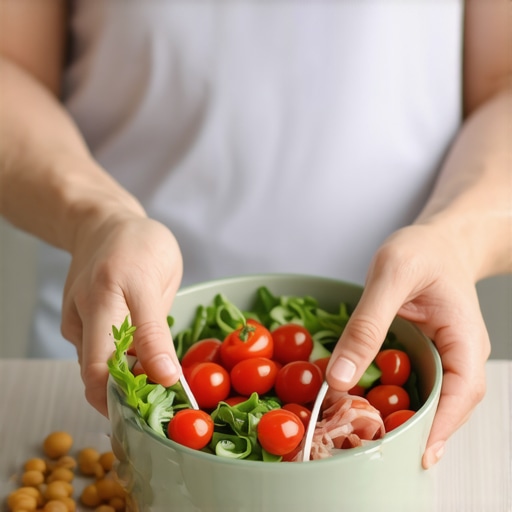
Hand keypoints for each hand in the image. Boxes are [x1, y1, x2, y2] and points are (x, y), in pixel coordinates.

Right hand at [61, 214, 182, 415]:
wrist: (102, 226)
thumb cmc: (139, 245)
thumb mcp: (161, 278)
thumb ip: (157, 330)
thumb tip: (166, 376)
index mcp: (106, 296)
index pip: (109, 366)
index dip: (133, 397)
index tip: (166, 406)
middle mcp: (82, 315)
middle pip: (96, 377)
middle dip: (128, 400)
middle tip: (163, 406)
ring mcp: (74, 323)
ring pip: (97, 370)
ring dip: (126, 384)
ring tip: (160, 381)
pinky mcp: (75, 327)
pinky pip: (97, 357)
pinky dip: (120, 367)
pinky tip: (142, 361)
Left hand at [325, 224, 489, 468]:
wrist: (436, 243)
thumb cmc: (423, 251)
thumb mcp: (390, 277)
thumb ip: (368, 325)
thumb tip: (341, 377)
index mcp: (464, 339)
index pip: (462, 393)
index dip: (438, 428)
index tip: (412, 453)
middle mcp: (460, 357)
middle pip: (445, 407)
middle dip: (411, 431)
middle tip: (370, 449)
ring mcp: (443, 359)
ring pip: (426, 401)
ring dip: (398, 419)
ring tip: (363, 436)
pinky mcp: (425, 357)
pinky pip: (411, 385)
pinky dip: (390, 398)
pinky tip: (365, 406)